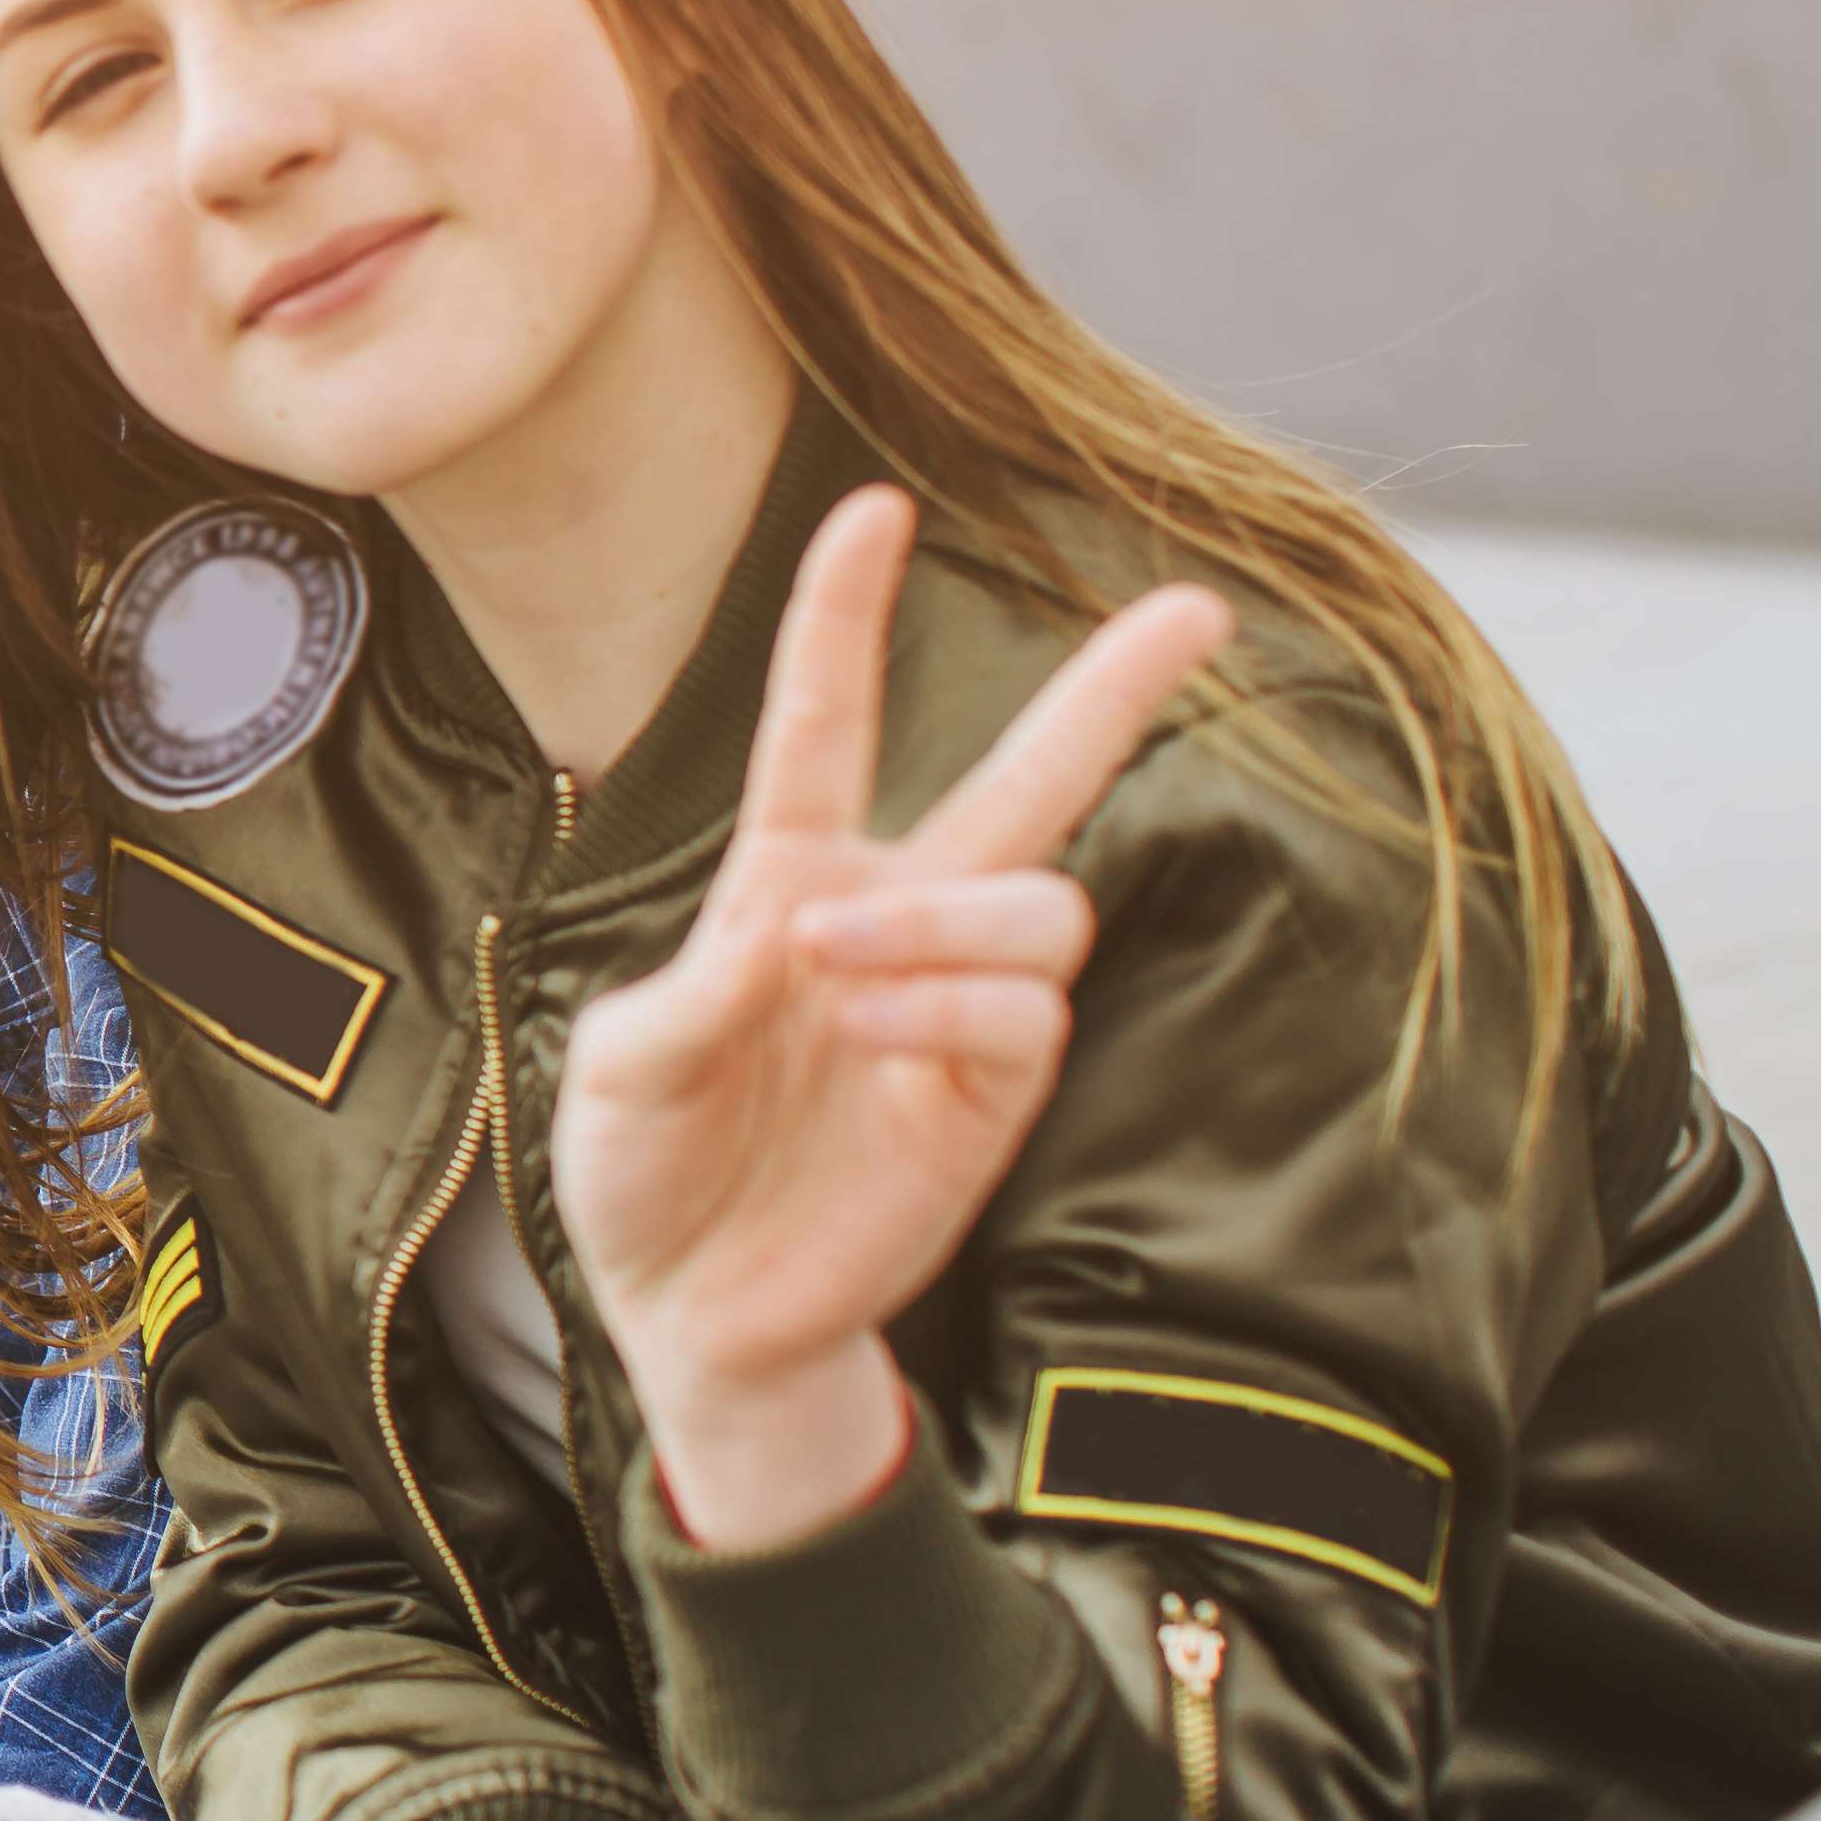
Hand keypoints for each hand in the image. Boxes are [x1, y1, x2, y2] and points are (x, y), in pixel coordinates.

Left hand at [551, 488, 1231, 1554]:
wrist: (690, 1313)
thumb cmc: (639, 1173)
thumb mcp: (619, 1072)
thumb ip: (691, 997)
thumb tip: (795, 938)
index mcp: (784, 880)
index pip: (827, 725)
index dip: (842, 619)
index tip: (875, 507)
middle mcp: (889, 921)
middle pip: (1029, 784)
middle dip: (1113, 695)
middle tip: (1201, 609)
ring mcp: (953, 1005)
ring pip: (1037, 902)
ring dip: (941, 918)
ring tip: (833, 965)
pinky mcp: (994, 1093)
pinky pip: (1026, 1010)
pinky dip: (948, 1006)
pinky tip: (873, 1032)